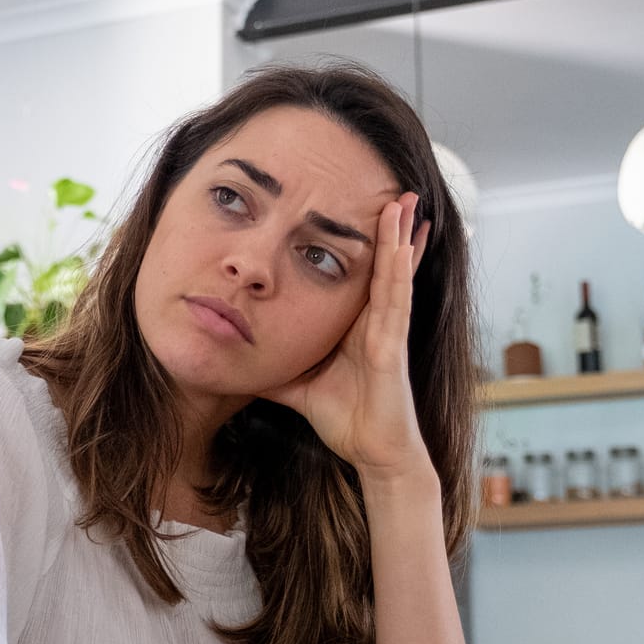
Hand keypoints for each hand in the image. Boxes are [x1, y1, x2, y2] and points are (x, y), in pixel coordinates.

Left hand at [260, 192, 431, 484]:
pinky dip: (400, 271)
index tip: (366, 210)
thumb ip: (273, 366)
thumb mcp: (297, 383)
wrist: (372, 454)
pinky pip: (397, 301)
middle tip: (397, 190)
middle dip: (391, 228)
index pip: (363, 275)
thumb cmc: (345, 419)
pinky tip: (404, 246)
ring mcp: (388, 332)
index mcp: (357, 326)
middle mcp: (377, 322)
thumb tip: (237, 357)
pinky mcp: (393, 347)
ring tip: (406, 202)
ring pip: (395, 274)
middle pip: (384, 265)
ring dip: (400, 237)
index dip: (368, 244)